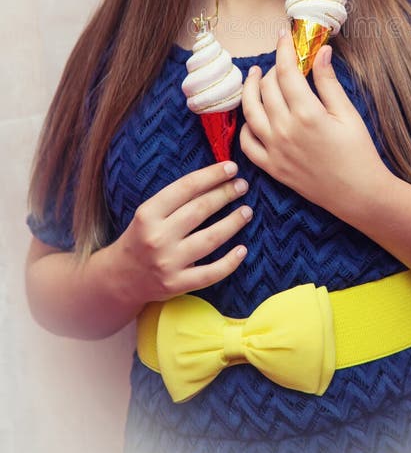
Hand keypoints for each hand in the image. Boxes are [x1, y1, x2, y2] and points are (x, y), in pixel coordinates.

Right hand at [110, 161, 251, 308]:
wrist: (120, 277)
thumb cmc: (141, 237)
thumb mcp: (149, 213)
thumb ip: (176, 199)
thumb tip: (216, 179)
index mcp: (148, 214)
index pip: (186, 187)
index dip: (212, 175)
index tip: (231, 167)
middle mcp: (157, 237)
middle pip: (200, 210)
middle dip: (226, 194)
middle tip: (242, 185)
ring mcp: (168, 263)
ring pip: (210, 239)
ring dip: (233, 223)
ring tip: (247, 211)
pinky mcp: (177, 285)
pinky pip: (211, 273)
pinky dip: (230, 262)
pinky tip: (242, 249)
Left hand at [240, 29, 387, 218]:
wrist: (359, 193)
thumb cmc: (359, 152)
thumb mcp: (347, 113)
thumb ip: (328, 81)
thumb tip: (320, 51)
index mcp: (307, 113)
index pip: (286, 71)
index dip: (283, 49)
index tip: (283, 35)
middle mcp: (285, 130)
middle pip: (267, 88)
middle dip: (271, 68)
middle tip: (279, 61)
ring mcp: (275, 150)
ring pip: (250, 112)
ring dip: (250, 90)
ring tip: (254, 77)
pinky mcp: (271, 167)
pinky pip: (247, 143)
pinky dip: (246, 125)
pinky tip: (253, 115)